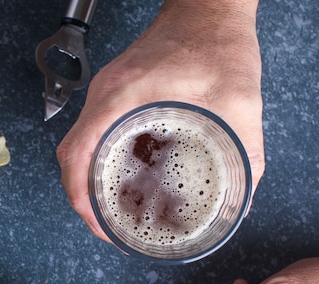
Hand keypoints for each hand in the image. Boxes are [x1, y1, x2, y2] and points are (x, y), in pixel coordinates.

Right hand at [57, 0, 263, 239]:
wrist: (209, 8)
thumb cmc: (216, 42)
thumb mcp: (239, 100)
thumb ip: (247, 150)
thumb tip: (244, 196)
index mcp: (122, 96)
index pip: (77, 153)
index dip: (80, 197)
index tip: (97, 224)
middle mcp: (105, 94)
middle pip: (71, 156)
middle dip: (82, 199)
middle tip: (107, 227)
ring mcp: (106, 93)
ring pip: (79, 146)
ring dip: (88, 182)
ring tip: (112, 210)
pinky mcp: (114, 94)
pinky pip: (93, 134)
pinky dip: (98, 162)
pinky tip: (122, 178)